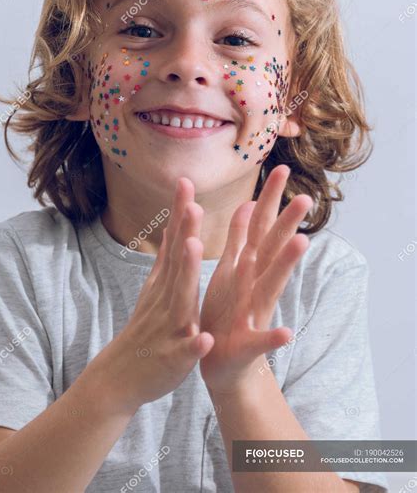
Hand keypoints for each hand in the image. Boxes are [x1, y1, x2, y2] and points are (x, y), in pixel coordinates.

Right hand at [96, 177, 213, 412]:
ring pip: (179, 299)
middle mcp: (166, 300)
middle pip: (177, 263)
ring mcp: (168, 328)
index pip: (174, 243)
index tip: (186, 183)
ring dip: (187, 274)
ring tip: (193, 248)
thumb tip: (173, 226)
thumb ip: (167, 259)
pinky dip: (194, 346)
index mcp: (166, 285)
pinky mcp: (173, 359)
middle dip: (185, 233)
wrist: (120, 378)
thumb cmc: (144, 330)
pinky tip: (206, 340)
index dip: (180, 214)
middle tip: (193, 204)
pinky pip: (185, 352)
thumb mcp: (154, 290)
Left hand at [199, 164, 311, 393]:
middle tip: (306, 197)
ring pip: (271, 285)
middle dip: (286, 223)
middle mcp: (254, 285)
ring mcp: (254, 313)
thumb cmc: (227, 310)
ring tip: (301, 243)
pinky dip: (272, 337)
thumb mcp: (230, 268)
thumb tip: (248, 203)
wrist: (223, 362)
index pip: (259, 226)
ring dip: (286, 264)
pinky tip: (286, 333)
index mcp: (246, 267)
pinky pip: (261, 340)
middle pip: (271, 249)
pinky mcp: (247, 344)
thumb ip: (239, 238)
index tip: (281, 168)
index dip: (269, 198)